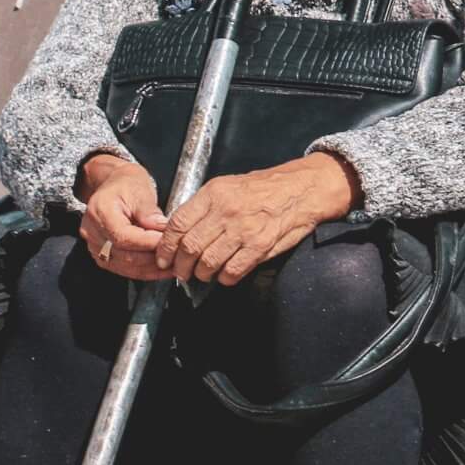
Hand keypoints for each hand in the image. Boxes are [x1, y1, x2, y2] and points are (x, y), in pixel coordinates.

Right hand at [78, 153, 171, 280]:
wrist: (113, 183)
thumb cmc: (126, 183)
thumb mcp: (140, 190)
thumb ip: (150, 212)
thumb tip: (162, 230)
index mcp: (100, 212)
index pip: (124, 237)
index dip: (148, 243)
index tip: (169, 243)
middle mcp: (92, 232)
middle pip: (125, 255)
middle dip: (153, 258)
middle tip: (176, 256)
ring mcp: (95, 247)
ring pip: (125, 267)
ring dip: (150, 269)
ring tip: (173, 265)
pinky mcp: (103, 256)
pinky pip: (124, 269)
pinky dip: (144, 271)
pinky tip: (161, 270)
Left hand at [154, 153, 357, 286]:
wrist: (300, 189)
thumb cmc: (263, 189)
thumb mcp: (227, 186)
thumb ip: (203, 206)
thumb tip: (179, 230)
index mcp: (214, 194)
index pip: (178, 224)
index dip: (166, 246)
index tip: (164, 257)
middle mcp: (226, 211)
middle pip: (190, 246)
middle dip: (180, 266)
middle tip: (181, 272)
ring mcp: (243, 229)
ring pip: (208, 262)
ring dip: (202, 274)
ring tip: (203, 274)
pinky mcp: (260, 246)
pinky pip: (233, 270)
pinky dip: (225, 278)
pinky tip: (225, 275)